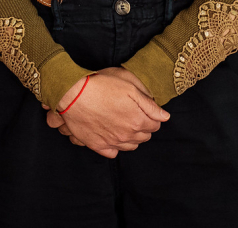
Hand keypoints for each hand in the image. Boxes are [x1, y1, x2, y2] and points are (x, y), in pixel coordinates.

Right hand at [44, 68, 168, 157]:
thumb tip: (164, 116)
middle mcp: (126, 135)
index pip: (156, 125)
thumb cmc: (101, 85)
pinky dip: (116, 146)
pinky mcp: (97, 145)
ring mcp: (112, 142)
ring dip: (132, 137)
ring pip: (130, 146)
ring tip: (125, 124)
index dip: (153, 116)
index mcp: (137, 120)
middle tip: (136, 114)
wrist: (73, 94)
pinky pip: (113, 153)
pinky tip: (113, 135)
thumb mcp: (130, 85)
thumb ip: (149, 104)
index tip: (147, 110)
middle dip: (144, 126)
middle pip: (144, 137)